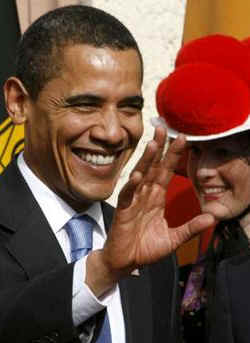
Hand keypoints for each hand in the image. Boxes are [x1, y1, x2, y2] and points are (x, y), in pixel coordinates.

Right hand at [86, 127, 214, 295]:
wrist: (125, 262)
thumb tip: (213, 218)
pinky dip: (131, 186)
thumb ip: (191, 228)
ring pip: (140, 177)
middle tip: (164, 128)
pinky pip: (127, 196)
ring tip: (153, 145)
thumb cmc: (145, 248)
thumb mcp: (174, 238)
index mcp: (156, 198)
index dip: (174, 156)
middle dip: (159, 149)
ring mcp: (133, 201)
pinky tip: (137, 175)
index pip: (166, 172)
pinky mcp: (123, 211)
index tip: (182, 138)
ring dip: (146, 161)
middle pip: (154, 168)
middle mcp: (145, 195)